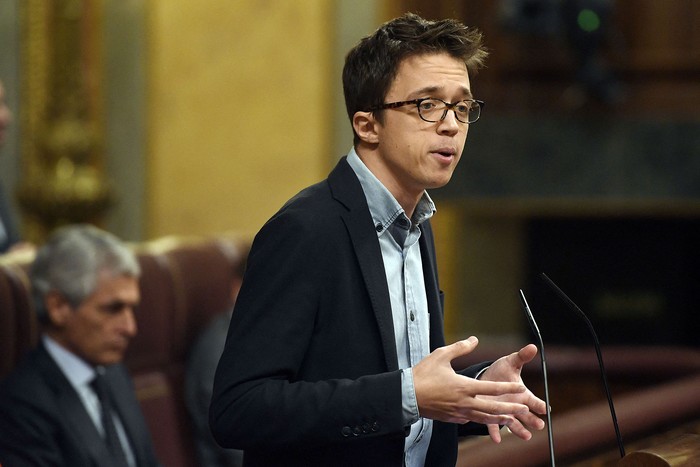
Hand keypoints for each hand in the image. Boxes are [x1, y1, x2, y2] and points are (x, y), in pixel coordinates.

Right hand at [413, 336, 530, 426]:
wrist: (407, 395)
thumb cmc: (423, 375)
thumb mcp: (441, 355)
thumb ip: (460, 347)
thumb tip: (474, 340)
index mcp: (464, 386)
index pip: (492, 388)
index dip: (508, 389)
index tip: (521, 388)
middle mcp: (464, 402)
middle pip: (493, 408)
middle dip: (510, 408)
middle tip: (524, 409)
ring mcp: (458, 412)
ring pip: (483, 418)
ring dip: (499, 418)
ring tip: (511, 419)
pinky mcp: (451, 418)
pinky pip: (470, 420)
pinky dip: (481, 420)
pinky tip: (485, 419)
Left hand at [478, 344, 546, 442]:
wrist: (483, 380)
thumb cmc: (500, 372)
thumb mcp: (511, 363)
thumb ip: (522, 357)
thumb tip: (533, 346)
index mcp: (522, 394)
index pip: (534, 400)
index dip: (540, 404)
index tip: (546, 408)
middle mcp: (515, 405)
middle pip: (527, 414)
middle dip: (533, 419)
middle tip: (540, 425)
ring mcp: (504, 412)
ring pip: (513, 423)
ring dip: (520, 430)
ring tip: (527, 436)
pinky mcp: (490, 415)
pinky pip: (493, 426)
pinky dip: (495, 432)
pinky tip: (497, 440)